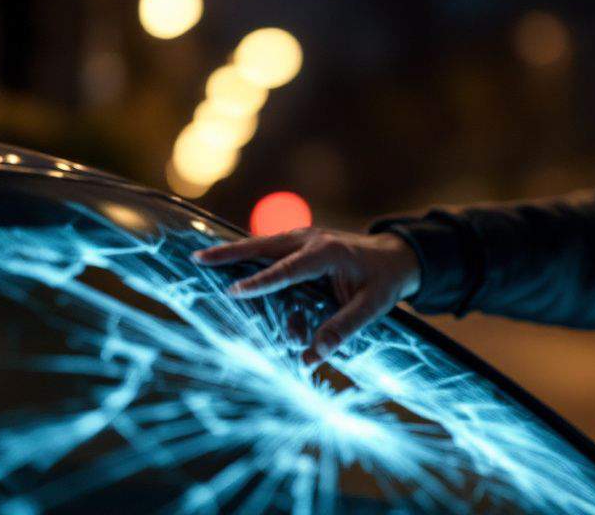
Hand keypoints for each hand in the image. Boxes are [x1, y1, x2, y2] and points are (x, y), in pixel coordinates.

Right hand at [191, 227, 420, 364]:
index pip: (289, 269)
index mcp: (328, 253)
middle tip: (198, 259)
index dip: (262, 282)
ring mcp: (303, 238)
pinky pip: (269, 250)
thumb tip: (313, 355)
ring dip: (234, 254)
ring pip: (262, 246)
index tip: (235, 291)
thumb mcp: (372, 307)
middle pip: (264, 246)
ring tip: (200, 259)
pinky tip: (223, 261)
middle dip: (230, 254)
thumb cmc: (384, 281)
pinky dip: (247, 256)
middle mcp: (311, 240)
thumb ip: (343, 328)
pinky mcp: (300, 244)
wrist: (396, 255)